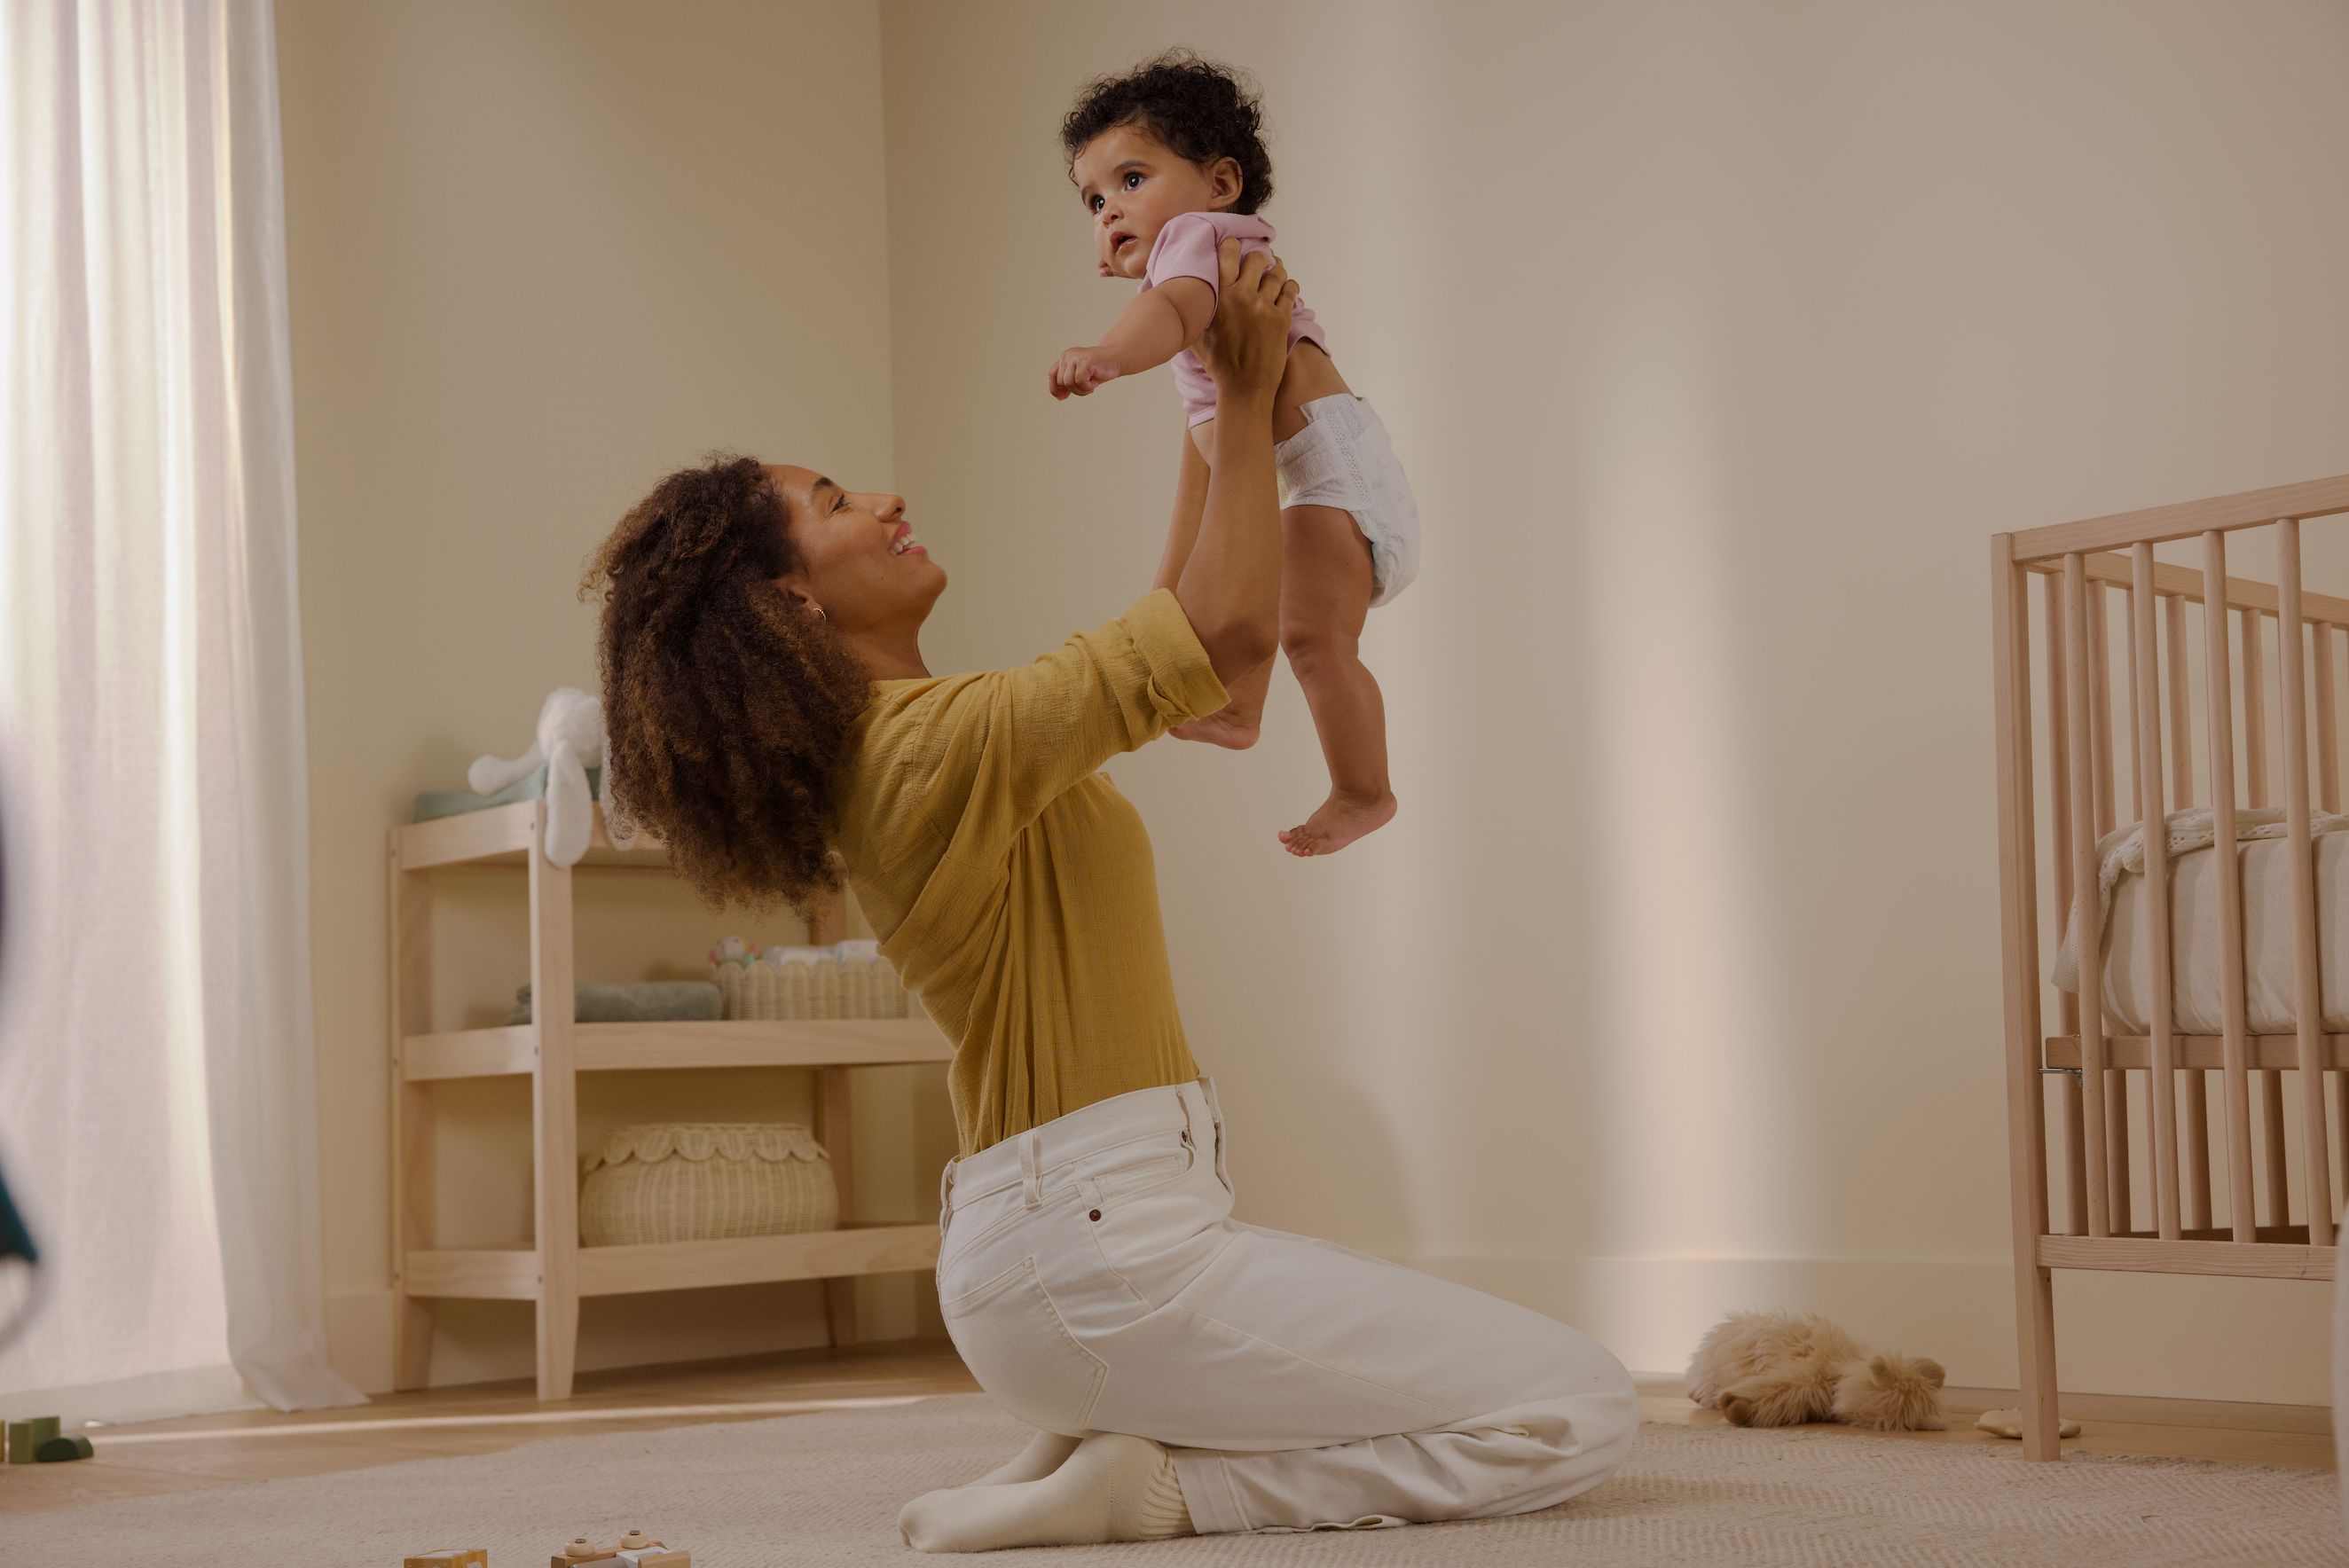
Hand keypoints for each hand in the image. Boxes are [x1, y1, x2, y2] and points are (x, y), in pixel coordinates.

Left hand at [1047, 345, 1121, 400]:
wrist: (1116, 358)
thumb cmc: (1099, 369)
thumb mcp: (1081, 376)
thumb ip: (1069, 382)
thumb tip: (1059, 396)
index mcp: (1065, 358)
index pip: (1052, 375)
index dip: (1055, 388)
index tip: (1063, 397)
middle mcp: (1067, 355)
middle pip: (1061, 382)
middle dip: (1074, 390)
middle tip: (1087, 387)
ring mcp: (1075, 357)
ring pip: (1069, 383)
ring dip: (1082, 389)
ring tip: (1091, 385)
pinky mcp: (1084, 360)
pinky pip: (1080, 381)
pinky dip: (1088, 386)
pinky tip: (1095, 381)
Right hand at [1191, 239, 1296, 403]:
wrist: (1244, 388)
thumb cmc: (1219, 365)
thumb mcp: (1197, 335)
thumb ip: (1194, 312)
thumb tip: (1181, 297)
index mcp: (1220, 296)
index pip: (1228, 253)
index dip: (1233, 245)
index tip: (1235, 247)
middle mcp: (1243, 296)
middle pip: (1256, 258)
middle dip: (1257, 258)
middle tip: (1257, 263)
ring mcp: (1264, 307)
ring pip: (1277, 272)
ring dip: (1276, 271)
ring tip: (1273, 274)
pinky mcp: (1282, 318)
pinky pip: (1290, 289)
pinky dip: (1288, 286)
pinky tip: (1284, 289)